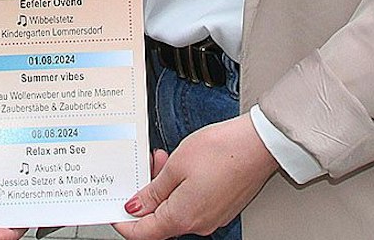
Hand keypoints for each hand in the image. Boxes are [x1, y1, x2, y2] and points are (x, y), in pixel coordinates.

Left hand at [113, 116, 277, 239]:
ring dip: (164, 187)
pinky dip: (181, 188)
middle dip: (146, 195)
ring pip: (176, 208)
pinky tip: (182, 166)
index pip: (142, 233)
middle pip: (159, 220)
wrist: (260, 144)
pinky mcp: (221, 206)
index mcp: (182, 218)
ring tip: (165, 159)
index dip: (124, 222)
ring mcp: (211, 216)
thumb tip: (135, 207)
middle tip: (144, 168)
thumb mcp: (176, 166)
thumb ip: (153, 191)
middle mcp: (198, 224)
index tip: (114, 209)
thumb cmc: (222, 151)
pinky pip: (192, 203)